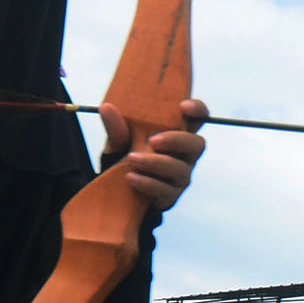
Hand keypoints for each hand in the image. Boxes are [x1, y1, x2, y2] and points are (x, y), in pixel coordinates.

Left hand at [95, 96, 208, 225]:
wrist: (117, 189)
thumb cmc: (126, 155)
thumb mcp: (118, 140)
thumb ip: (116, 126)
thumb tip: (106, 108)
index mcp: (177, 132)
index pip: (198, 118)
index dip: (197, 110)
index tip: (183, 107)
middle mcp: (184, 154)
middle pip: (196, 144)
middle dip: (176, 140)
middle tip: (152, 141)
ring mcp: (180, 175)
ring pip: (180, 169)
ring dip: (155, 163)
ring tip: (132, 159)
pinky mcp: (171, 195)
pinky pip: (165, 190)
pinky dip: (147, 182)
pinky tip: (130, 178)